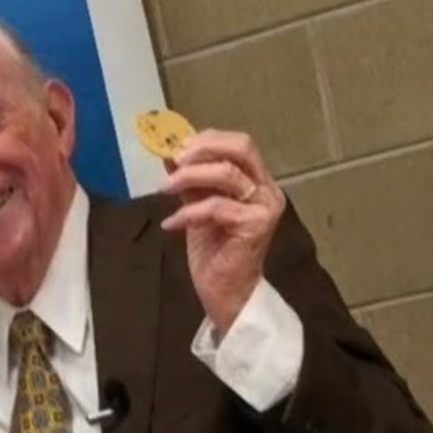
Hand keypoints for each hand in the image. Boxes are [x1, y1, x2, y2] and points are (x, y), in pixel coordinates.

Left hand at [158, 129, 284, 338]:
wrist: (225, 293)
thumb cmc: (215, 252)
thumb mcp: (198, 208)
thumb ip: (191, 182)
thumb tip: (170, 154)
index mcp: (258, 181)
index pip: (239, 143)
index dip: (207, 140)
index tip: (177, 149)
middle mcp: (268, 190)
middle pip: (241, 148)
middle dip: (202, 150)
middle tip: (174, 162)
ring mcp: (265, 208)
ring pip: (226, 174)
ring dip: (188, 177)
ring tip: (164, 189)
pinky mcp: (255, 226)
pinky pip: (216, 207)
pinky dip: (188, 212)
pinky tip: (172, 224)